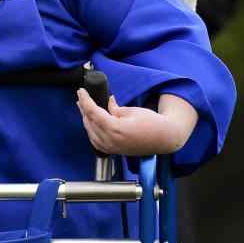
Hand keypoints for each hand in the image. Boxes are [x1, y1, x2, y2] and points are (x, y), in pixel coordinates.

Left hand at [76, 88, 197, 155]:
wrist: (162, 139)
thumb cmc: (151, 124)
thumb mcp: (132, 111)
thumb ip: (115, 108)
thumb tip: (107, 102)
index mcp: (114, 128)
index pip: (93, 112)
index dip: (85, 100)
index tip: (81, 91)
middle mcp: (110, 140)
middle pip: (89, 121)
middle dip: (83, 108)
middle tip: (81, 96)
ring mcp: (111, 148)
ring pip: (90, 131)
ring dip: (86, 118)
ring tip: (83, 107)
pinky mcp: (113, 151)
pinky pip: (95, 140)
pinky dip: (91, 130)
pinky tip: (90, 122)